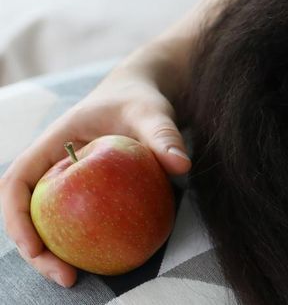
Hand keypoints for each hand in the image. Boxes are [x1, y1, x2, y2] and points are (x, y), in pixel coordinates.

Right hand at [0, 71, 189, 287]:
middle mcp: (50, 167)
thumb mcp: (151, 113)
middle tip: (66, 278)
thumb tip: (182, 165)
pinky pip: (78, 224)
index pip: (16, 182)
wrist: (145, 96)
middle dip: (37, 251)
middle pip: (27, 214)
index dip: (17, 218)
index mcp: (50, 144)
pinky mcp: (85, 196)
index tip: (34, 248)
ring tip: (77, 279)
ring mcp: (65, 183)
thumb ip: (164, 135)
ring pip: (48, 224)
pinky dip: (85, 244)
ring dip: (56, 254)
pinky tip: (106, 263)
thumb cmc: (141, 101)